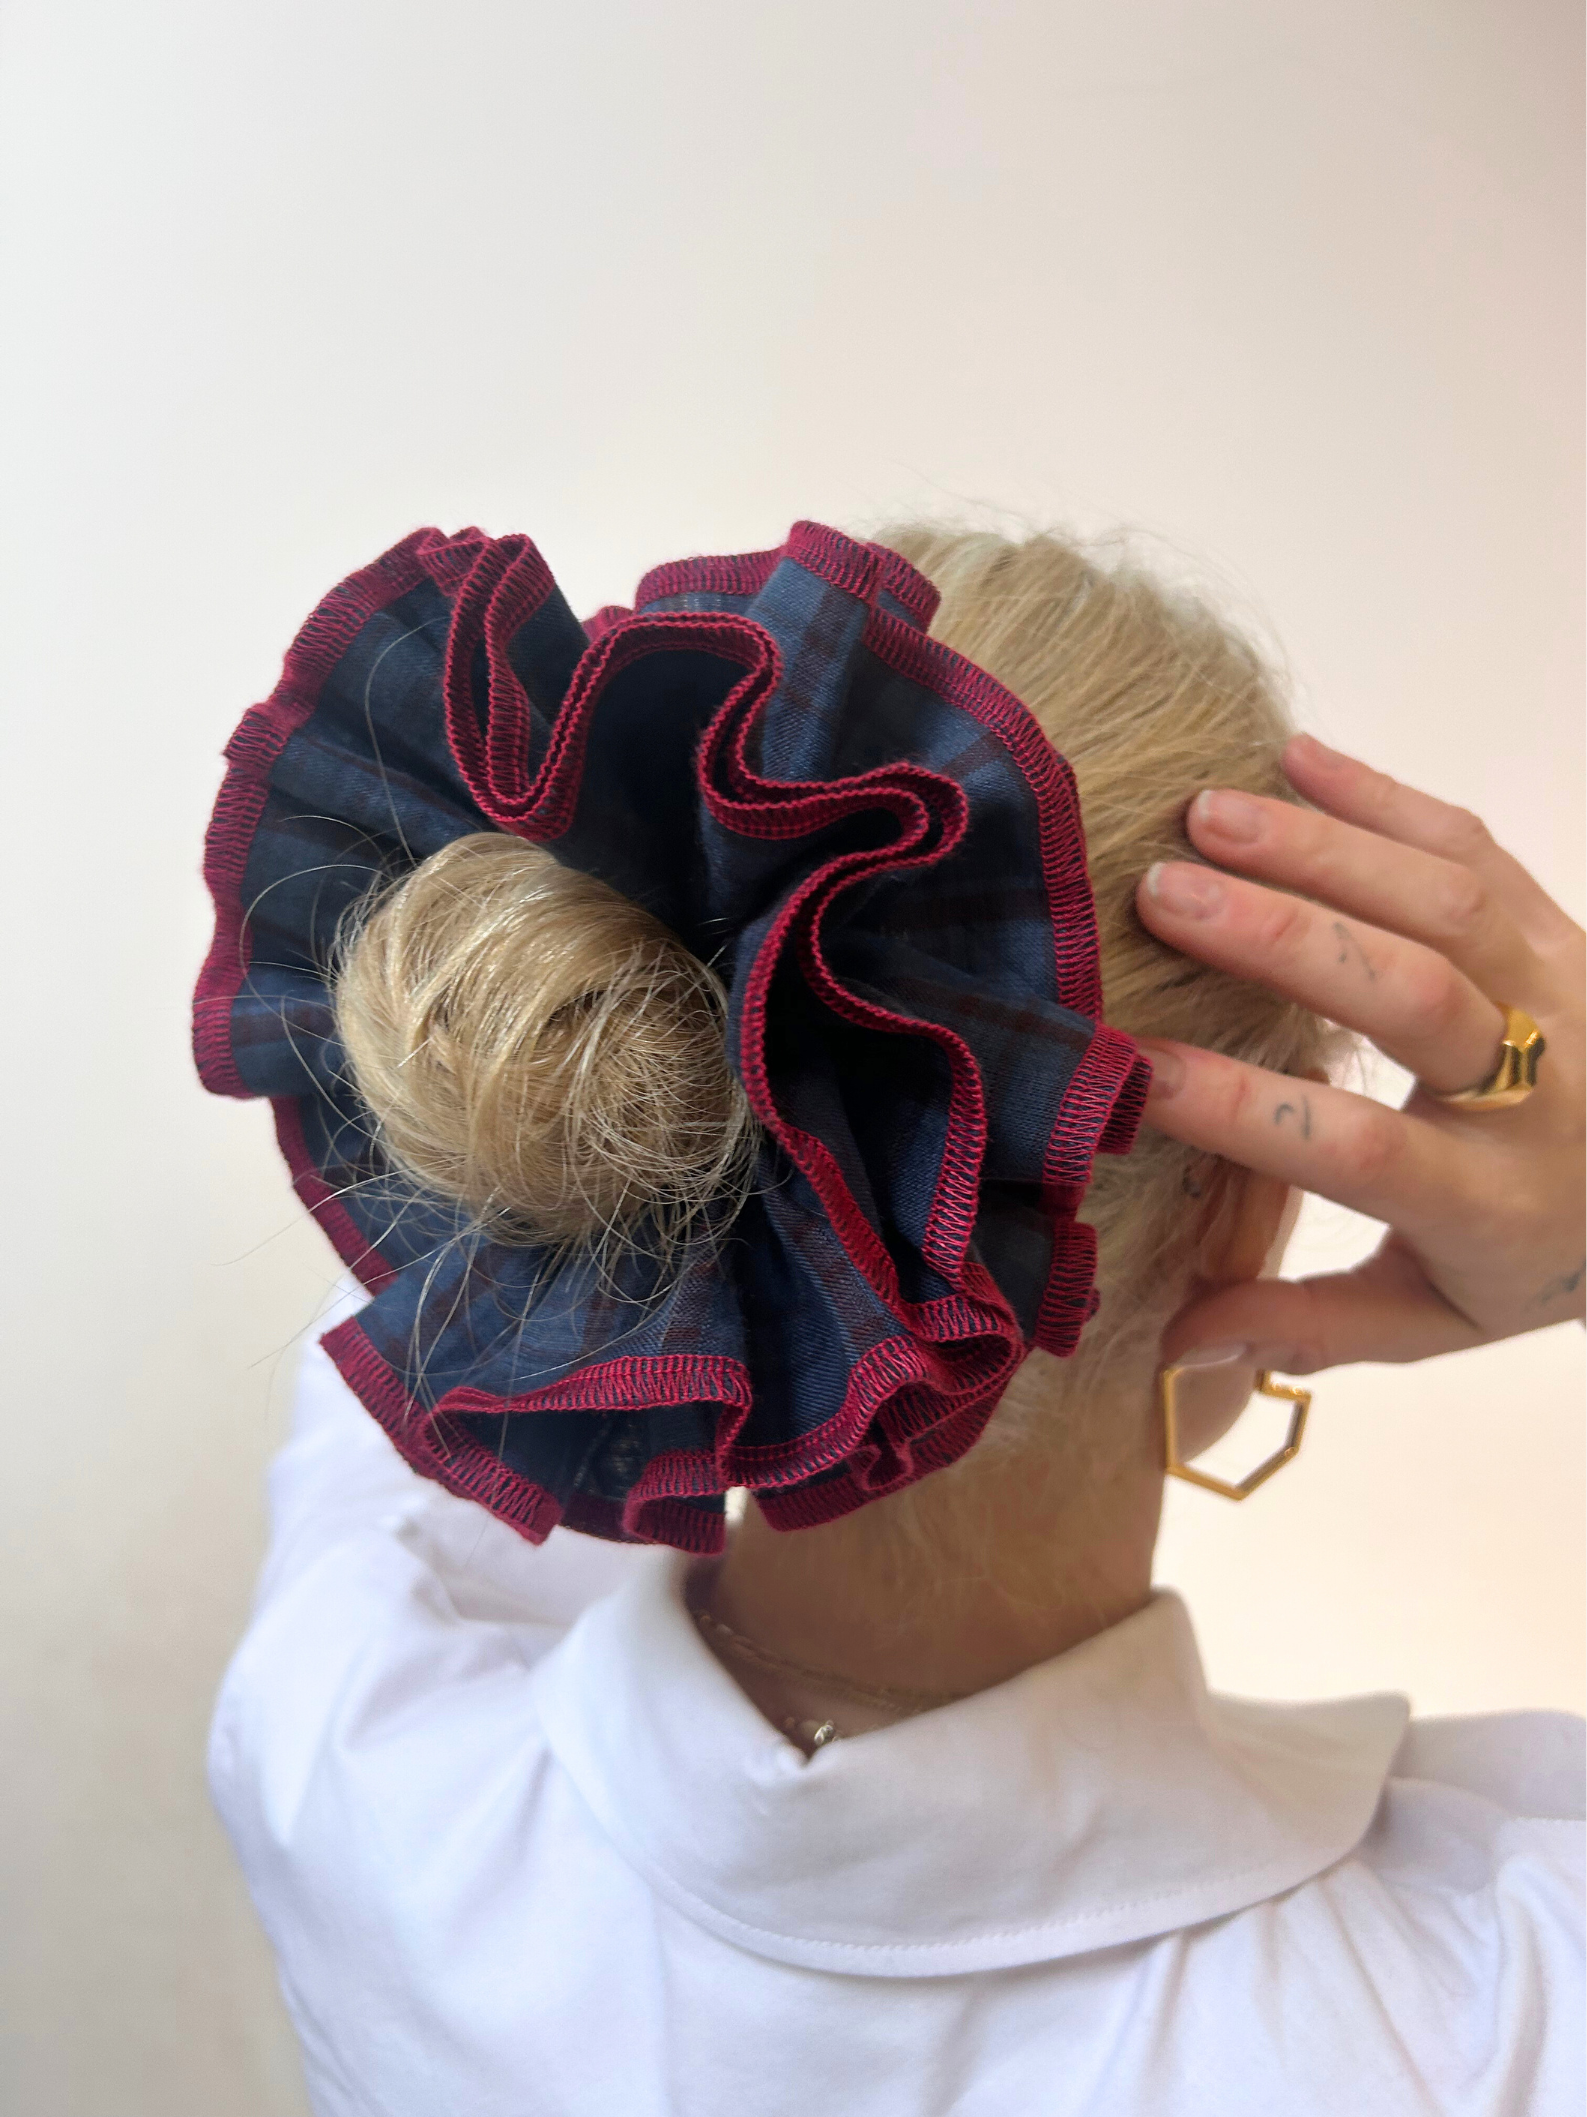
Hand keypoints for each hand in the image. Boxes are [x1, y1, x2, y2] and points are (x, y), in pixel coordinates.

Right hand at [1134, 733, 1584, 1371]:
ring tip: (1204, 812)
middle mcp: (1538, 1087)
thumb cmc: (1544, 1254)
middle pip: (1412, 994)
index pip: (1357, 1151)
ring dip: (1320, 847)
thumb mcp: (1440, 1320)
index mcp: (1490, 1202)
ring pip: (1445, 901)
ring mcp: (1563, 989)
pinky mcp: (1560, 924)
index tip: (1133, 1070)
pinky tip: (1294, 760)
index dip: (1247, 1109)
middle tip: (1160, 893)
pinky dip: (1383, 796)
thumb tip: (1176, 1343)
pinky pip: (1476, 846)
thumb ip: (1313, 1328)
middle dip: (1280, 938)